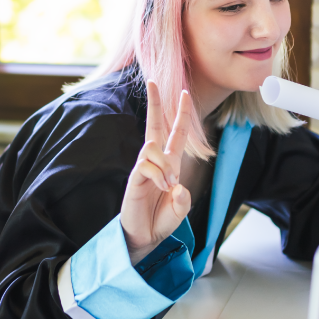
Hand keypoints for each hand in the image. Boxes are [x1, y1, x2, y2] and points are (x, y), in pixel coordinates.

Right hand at [121, 82, 191, 263]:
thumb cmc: (161, 221)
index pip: (176, 133)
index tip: (185, 93)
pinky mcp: (134, 179)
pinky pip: (145, 165)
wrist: (145, 238)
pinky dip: (157, 174)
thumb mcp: (180, 211)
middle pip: (154, 125)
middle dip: (155, 102)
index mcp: (171, 164)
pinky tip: (161, 187)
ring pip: (152, 146)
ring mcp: (144, 168)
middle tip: (152, 80)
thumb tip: (176, 185)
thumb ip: (182, 200)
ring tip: (168, 186)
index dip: (182, 114)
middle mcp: (156, 162)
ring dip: (165, 165)